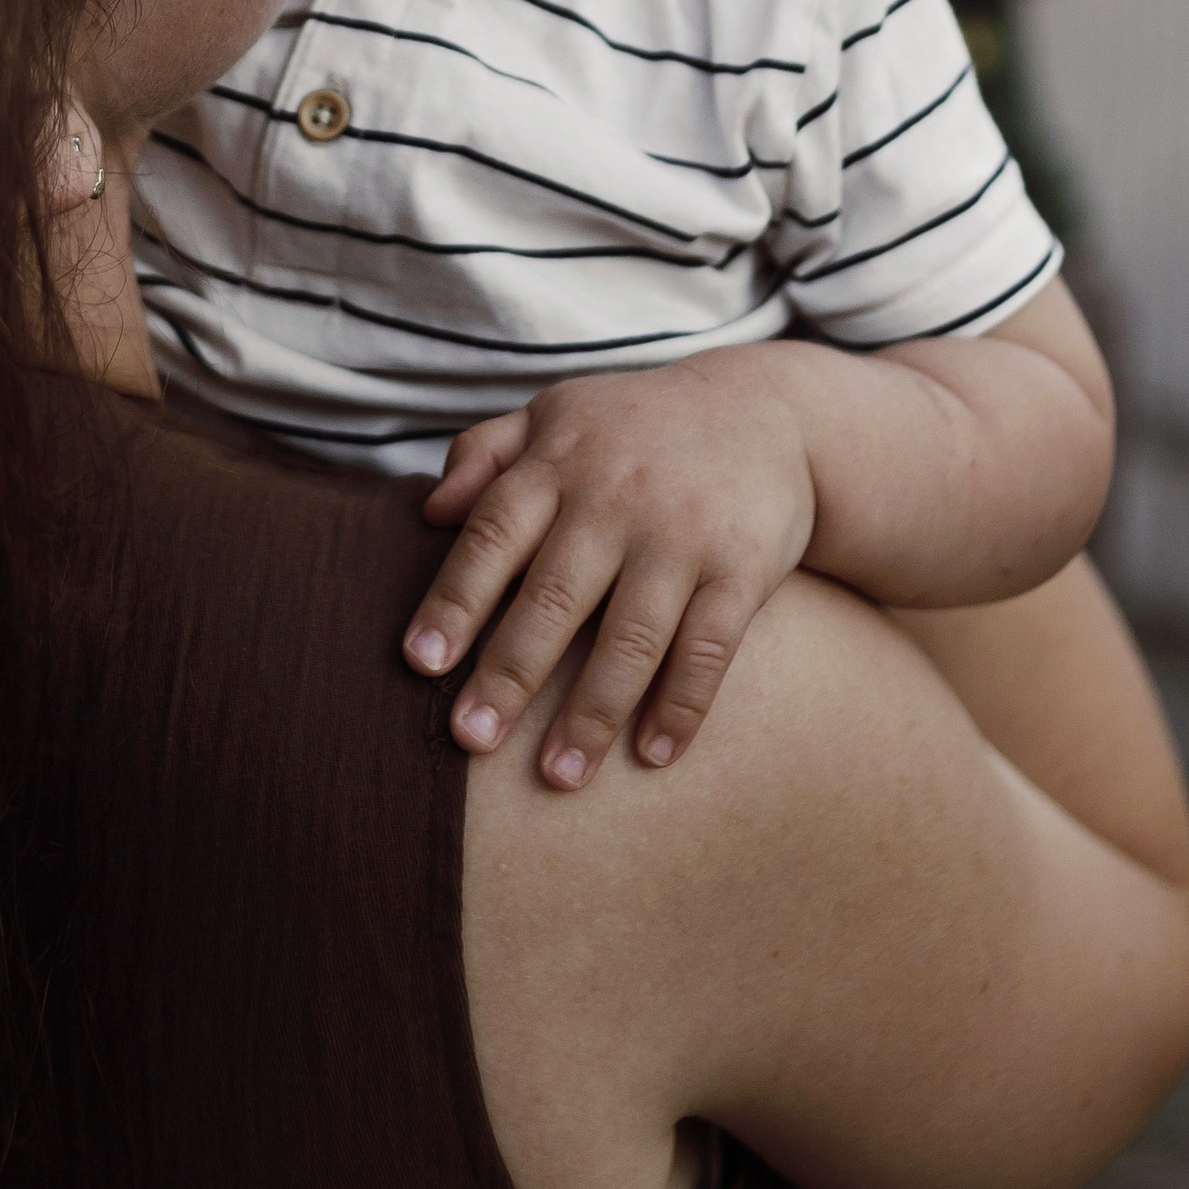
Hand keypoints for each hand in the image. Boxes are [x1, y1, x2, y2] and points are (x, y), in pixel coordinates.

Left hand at [403, 354, 816, 788]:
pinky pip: (708, 648)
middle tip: (471, 740)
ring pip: (630, 637)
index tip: (421, 663)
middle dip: (510, 673)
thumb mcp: (557, 413)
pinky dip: (682, 705)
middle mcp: (616, 497)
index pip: (493, 535)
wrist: (767, 412)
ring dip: (593, 712)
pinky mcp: (743, 568)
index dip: (455, 600)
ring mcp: (682, 535)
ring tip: (558, 776)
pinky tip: (654, 755)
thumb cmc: (635, 426)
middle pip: (554, 596)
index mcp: (559, 462)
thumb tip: (426, 512)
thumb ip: (486, 452)